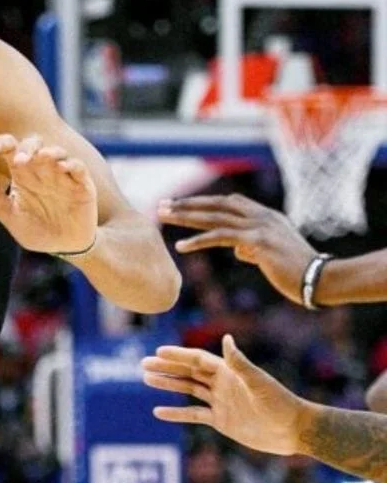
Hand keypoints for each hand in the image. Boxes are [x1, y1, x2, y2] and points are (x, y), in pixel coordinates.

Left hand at [0, 133, 96, 253]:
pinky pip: (78, 167)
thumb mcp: (10, 215)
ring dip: (49, 152)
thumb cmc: (35, 230)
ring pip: (57, 152)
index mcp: (21, 174)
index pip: (10, 148)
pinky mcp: (81, 184)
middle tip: (19, 161)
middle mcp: (41, 170)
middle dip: (26, 147)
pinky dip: (71, 164)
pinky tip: (62, 167)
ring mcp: (62, 175)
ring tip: (41, 158)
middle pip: (34, 144)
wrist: (63, 248)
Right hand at [142, 334, 307, 455]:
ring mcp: (220, 402)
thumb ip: (240, 362)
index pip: (197, 359)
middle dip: (166, 367)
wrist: (294, 431)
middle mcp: (222, 384)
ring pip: (188, 390)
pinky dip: (177, 414)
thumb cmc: (280, 403)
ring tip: (146, 379)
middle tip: (143, 363)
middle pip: (188, 372)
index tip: (158, 352)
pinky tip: (159, 412)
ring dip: (168, 384)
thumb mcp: (258, 382)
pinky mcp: (221, 421)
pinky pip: (193, 415)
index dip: (178, 355)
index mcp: (228, 372)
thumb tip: (227, 338)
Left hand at [157, 194, 314, 304]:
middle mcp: (262, 216)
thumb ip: (253, 247)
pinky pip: (221, 238)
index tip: (179, 204)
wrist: (320, 279)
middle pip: (216, 205)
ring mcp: (260, 227)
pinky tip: (181, 246)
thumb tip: (239, 250)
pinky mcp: (258, 242)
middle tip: (162, 205)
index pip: (227, 203)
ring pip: (215, 218)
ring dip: (186, 217)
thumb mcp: (271, 253)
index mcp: (265, 216)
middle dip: (187, 205)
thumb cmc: (296, 271)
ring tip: (163, 217)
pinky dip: (199, 241)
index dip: (202, 202)